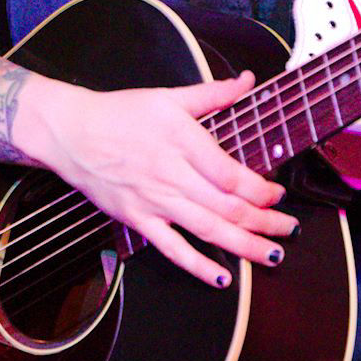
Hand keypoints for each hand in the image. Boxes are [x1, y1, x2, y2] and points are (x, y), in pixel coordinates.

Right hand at [22, 70, 297, 287]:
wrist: (72, 133)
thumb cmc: (120, 112)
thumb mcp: (169, 96)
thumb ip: (213, 94)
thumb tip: (248, 81)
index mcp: (182, 141)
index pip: (230, 175)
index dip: (260, 190)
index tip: (277, 194)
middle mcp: (172, 175)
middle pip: (227, 207)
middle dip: (264, 221)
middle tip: (288, 229)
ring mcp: (154, 201)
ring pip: (208, 230)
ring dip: (245, 246)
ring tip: (272, 255)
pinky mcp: (138, 220)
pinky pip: (172, 249)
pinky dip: (197, 266)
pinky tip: (222, 278)